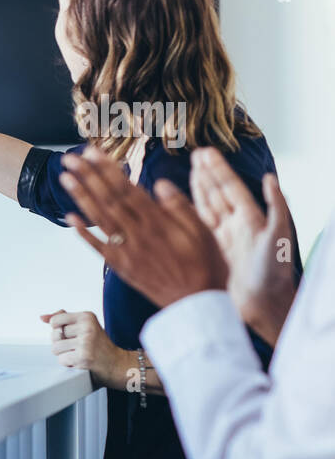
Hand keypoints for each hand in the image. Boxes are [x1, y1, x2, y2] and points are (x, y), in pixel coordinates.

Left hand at [40, 309, 127, 388]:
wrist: (118, 364)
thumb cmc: (99, 345)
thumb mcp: (85, 326)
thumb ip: (64, 319)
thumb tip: (42, 318)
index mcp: (87, 316)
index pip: (55, 320)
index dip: (58, 330)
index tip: (71, 334)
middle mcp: (87, 327)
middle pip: (54, 335)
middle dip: (62, 343)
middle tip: (78, 346)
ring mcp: (85, 342)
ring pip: (55, 348)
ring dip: (64, 354)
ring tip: (78, 353)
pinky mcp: (83, 357)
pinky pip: (61, 360)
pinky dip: (68, 363)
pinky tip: (80, 361)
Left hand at [59, 145, 227, 306]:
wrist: (197, 305)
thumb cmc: (206, 266)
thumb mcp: (204, 231)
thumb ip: (180, 207)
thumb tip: (157, 183)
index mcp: (158, 222)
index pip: (127, 189)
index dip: (107, 169)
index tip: (93, 153)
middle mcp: (138, 234)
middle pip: (108, 200)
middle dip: (88, 177)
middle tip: (69, 159)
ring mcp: (127, 251)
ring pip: (99, 219)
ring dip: (80, 198)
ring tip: (64, 179)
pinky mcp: (121, 267)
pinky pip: (98, 248)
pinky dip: (82, 233)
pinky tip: (69, 217)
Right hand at [190, 147, 295, 345]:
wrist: (263, 304)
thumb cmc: (273, 273)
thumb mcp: (278, 237)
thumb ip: (276, 207)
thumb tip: (270, 178)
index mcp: (250, 219)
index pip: (230, 188)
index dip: (218, 170)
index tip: (205, 153)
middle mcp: (236, 225)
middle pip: (218, 193)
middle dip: (207, 174)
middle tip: (195, 155)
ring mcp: (223, 238)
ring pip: (207, 207)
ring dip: (199, 189)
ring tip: (190, 172)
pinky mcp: (212, 252)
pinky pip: (198, 228)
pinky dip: (189, 214)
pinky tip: (179, 205)